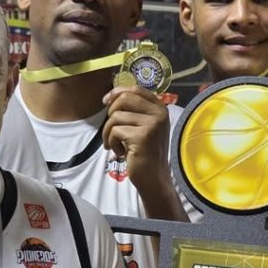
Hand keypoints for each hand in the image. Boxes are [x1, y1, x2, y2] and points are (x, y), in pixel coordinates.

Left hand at [102, 85, 185, 220]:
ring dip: (109, 132)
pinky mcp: (142, 136)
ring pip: (116, 117)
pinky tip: (120, 152)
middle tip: (112, 130)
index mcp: (161, 108)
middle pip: (124, 99)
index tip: (106, 102)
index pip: (136, 89)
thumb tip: (110, 96)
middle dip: (111, 113)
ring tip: (116, 145)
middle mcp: (159, 114)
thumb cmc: (146, 153)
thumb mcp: (144, 126)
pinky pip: (115, 131)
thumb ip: (134, 110)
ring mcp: (152, 124)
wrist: (154, 178)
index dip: (117, 92)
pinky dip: (111, 143)